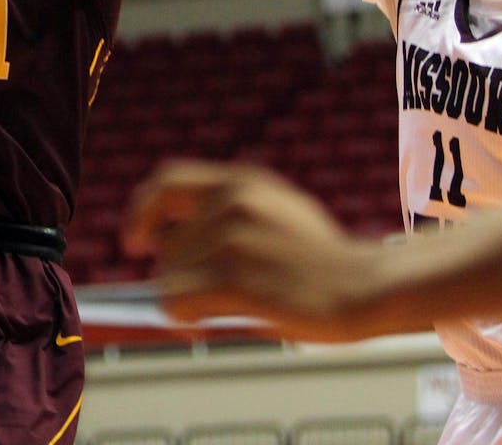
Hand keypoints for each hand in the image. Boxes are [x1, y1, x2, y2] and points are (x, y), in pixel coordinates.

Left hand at [124, 159, 378, 338]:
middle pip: (166, 245)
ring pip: (170, 277)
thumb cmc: (323, 259)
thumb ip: (227, 210)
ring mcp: (231, 238)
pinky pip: (175, 301)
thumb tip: (167, 236)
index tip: (134, 241)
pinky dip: (185, 316)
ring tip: (239, 301)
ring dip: (192, 297)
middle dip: (180, 273)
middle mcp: (232, 200)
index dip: (144, 212)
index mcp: (242, 180)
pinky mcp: (233, 277)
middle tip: (215, 291)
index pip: (167, 181)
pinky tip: (212, 320)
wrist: (367, 285)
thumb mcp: (277, 208)